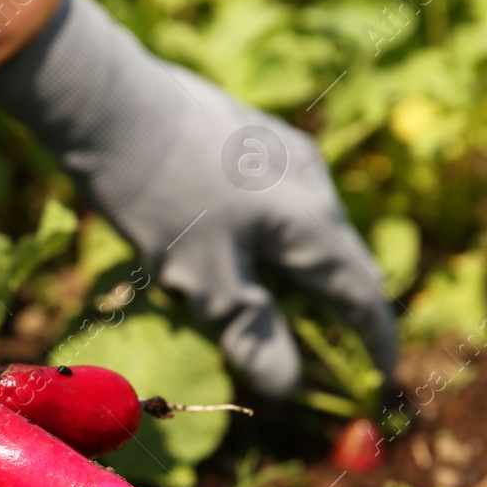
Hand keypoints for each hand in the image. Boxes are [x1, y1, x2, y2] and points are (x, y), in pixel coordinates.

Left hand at [0, 0, 395, 396]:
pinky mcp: (252, 135)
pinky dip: (278, 241)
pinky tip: (242, 252)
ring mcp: (285, 151)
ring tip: (281, 310)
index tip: (379, 378)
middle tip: (327, 356)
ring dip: (304, 274)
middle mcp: (315, 181)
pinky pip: (284, 202)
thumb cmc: (160, 194)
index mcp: (315, 221)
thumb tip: (287, 387)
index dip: (375, 341)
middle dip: (340, 312)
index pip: (364, 294)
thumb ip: (252, 332)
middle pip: (344, 259)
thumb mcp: (205, 279)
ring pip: (312, 227)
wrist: (107, 99)